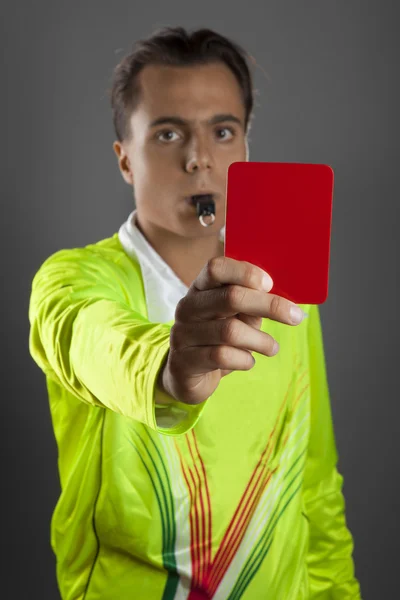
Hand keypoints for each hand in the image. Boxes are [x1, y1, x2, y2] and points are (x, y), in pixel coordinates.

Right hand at [158, 256, 305, 404]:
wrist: (186, 375)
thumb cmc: (217, 339)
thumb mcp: (234, 317)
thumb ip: (251, 305)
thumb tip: (283, 300)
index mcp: (200, 288)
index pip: (216, 268)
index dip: (245, 272)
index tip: (270, 284)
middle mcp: (188, 307)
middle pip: (230, 297)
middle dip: (269, 306)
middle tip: (295, 317)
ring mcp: (183, 334)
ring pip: (230, 331)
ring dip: (260, 340)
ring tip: (272, 348)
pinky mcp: (185, 361)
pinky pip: (222, 357)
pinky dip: (244, 360)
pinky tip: (248, 362)